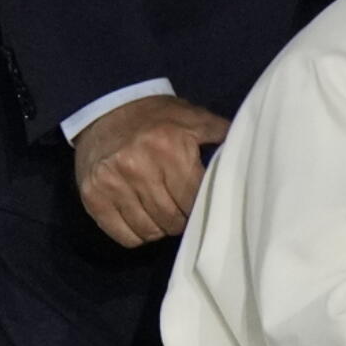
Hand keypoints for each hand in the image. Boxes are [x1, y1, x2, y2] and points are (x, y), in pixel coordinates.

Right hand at [73, 95, 228, 246]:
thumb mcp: (193, 117)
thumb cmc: (158, 116)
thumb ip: (221, 133)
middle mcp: (139, 166)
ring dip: (162, 229)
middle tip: (185, 213)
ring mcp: (112, 183)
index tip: (203, 204)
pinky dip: (137, 235)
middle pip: (172, 218)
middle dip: (183, 220)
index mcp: (169, 147)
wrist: (105, 109)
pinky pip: (123, 235)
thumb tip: (253, 146)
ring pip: (149, 230)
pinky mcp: (92, 196)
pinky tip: (144, 221)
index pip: (194, 196)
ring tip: (166, 217)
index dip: (202, 205)